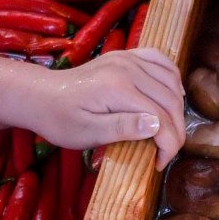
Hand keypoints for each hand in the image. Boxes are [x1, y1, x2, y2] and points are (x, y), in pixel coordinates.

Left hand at [35, 47, 184, 164]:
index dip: (168, 144)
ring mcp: (127, 58)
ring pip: (170, 80)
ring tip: (169, 130)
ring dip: (177, 107)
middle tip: (167, 153)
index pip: (160, 117)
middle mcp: (127, 68)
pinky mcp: (125, 55)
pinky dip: (172, 77)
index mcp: (118, 88)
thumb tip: (157, 125)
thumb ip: (122, 128)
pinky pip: (159, 60)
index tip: (160, 164)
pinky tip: (173, 94)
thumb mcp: (87, 133)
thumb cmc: (60, 120)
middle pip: (170, 100)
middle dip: (176, 129)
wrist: (41, 95)